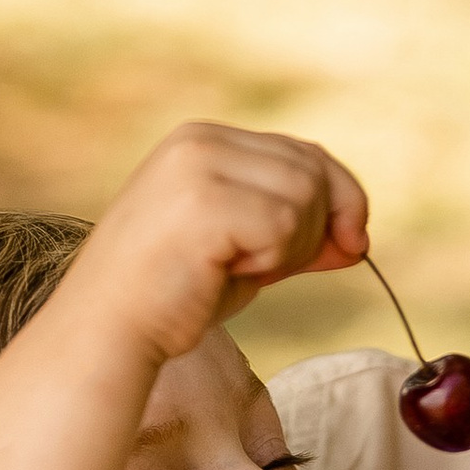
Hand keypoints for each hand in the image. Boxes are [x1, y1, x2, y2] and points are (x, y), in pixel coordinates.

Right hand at [69, 121, 372, 370]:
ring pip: (304, 196)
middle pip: (312, 171)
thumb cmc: (174, 298)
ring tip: (241, 268)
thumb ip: (297, 234)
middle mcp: (201, 140)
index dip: (342, 200)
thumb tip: (358, 237)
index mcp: (205, 140)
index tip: (352, 244)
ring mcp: (199, 165)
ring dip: (292, 247)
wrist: (110, 329)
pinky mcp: (204, 201)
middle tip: (274, 268)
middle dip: (320, 228)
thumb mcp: (246, 253)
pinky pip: (284, 225)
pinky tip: (230, 270)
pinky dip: (274, 259)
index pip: (305, 153)